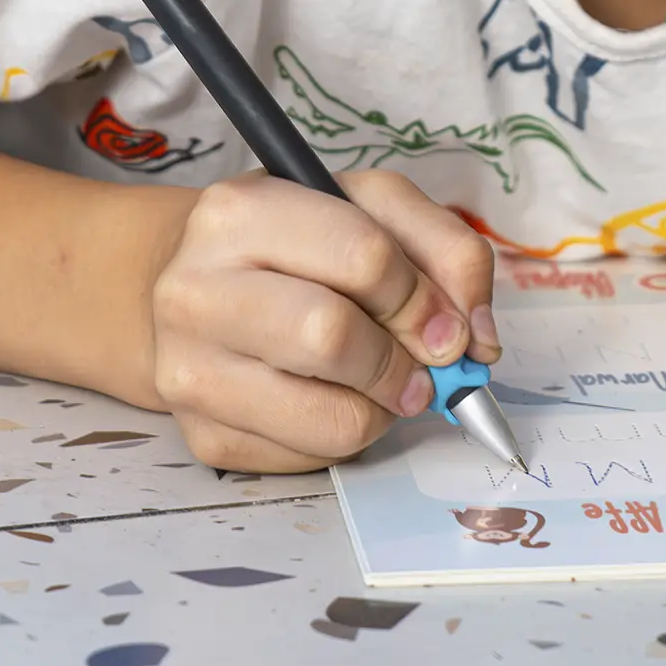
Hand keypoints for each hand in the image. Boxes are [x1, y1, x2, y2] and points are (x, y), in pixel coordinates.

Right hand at [145, 170, 498, 473]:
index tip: (448, 324)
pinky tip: (335, 396)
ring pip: (329, 417)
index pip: (362, 257)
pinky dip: (347, 434)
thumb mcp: (374, 207)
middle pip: (332, 337)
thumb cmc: (299, 241)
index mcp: (241, 211)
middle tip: (425, 365)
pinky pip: (309, 458)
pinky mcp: (202, 436)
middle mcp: (194, 289)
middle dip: (403, 360)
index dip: (423, 299)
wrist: (202, 286)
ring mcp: (189, 370)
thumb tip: (477, 338)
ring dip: (384, 406)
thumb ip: (445, 250)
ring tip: (383, 379)